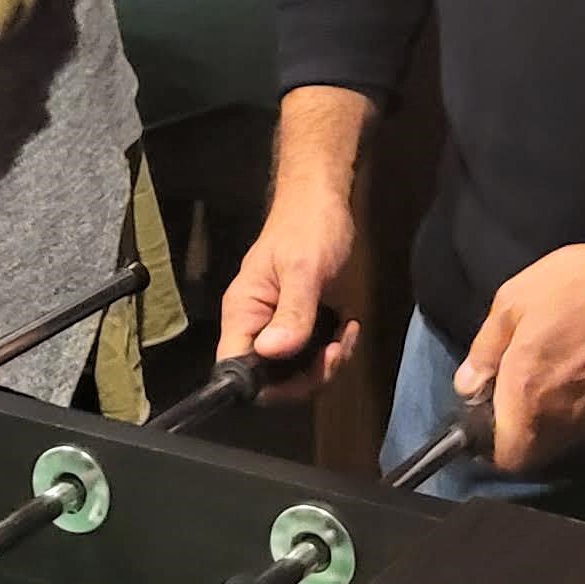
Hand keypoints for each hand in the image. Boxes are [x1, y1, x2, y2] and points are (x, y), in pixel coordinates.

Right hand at [219, 193, 361, 392]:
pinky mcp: (303, 320)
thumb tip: (273, 353)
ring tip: (345, 335)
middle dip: (307, 375)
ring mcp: (281, 323)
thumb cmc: (308, 227)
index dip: (264, 384)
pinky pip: (314, 351)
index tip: (301, 374)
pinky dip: (335, 347)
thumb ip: (292, 312)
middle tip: (334, 351)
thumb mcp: (304, 269)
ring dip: (326, 362)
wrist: (323, 199)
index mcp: (244, 312)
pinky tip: (348, 325)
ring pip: (296, 368)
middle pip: (270, 378)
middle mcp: (258, 323)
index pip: (236, 366)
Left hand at [457, 236, 584, 472]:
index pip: (508, 457)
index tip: (489, 419)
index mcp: (528, 395)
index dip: (493, 445)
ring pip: (563, 439)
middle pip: (536, 452)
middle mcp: (563, 419)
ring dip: (550, 421)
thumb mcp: (512, 302)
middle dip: (521, 432)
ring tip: (551, 379)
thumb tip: (468, 386)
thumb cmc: (576, 287)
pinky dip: (577, 409)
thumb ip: (484, 351)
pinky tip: (581, 374)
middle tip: (516, 394)